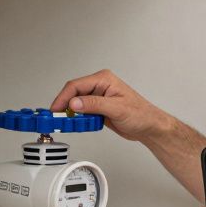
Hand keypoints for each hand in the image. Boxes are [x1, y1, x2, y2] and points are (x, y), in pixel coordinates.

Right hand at [50, 69, 170, 142]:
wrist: (149, 127)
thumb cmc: (141, 114)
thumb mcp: (117, 108)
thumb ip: (94, 104)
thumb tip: (75, 103)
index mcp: (104, 79)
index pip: (76, 85)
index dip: (63, 98)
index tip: (56, 109)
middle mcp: (100, 86)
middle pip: (73, 94)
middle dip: (65, 106)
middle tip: (59, 119)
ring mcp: (98, 97)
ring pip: (76, 104)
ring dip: (73, 115)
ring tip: (71, 124)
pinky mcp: (98, 108)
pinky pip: (82, 112)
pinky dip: (79, 119)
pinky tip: (82, 125)